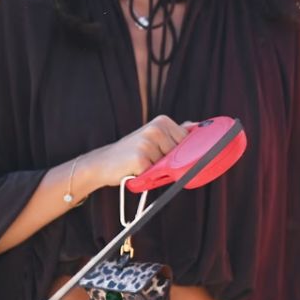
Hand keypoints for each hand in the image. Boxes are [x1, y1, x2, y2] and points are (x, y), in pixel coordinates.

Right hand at [75, 115, 191, 195]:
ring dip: (159, 171)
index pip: (188, 141)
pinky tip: (136, 170)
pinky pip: (156, 175)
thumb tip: (196, 125)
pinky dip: (148, 178)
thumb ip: (174, 133)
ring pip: (169, 166)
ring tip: (143, 165)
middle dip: (170, 163)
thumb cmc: (133, 153)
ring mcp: (147, 142)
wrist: (103, 163)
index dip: (182, 153)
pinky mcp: (140, 158)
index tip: (168, 156)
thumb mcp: (154, 137)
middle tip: (151, 160)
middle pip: (181, 154)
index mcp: (162, 121)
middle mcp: (156, 129)